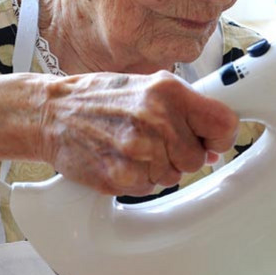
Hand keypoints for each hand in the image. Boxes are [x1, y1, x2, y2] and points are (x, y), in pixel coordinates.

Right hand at [37, 70, 237, 194]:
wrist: (51, 113)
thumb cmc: (99, 97)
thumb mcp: (146, 86)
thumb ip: (184, 110)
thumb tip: (212, 145)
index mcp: (168, 91)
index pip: (223, 124)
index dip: (219, 137)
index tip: (209, 140)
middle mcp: (157, 118)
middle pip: (197, 159)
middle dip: (181, 155)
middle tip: (155, 141)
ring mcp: (138, 149)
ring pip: (174, 176)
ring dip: (158, 168)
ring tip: (131, 146)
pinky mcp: (121, 175)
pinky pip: (149, 188)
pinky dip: (138, 179)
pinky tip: (120, 159)